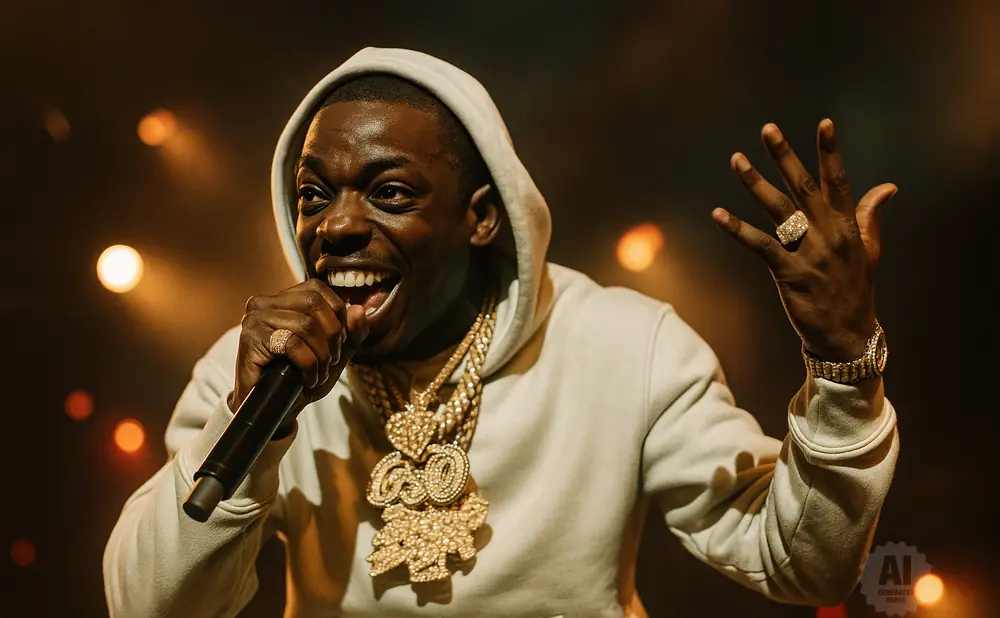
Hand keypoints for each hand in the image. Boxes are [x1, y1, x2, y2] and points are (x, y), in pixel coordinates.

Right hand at [231, 279, 368, 425]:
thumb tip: (360, 310)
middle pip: (314, 305)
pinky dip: (308, 365)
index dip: (337, 314)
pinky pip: (293, 344)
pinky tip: (307, 379)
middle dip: (332, 336)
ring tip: (318, 373)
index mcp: (282, 299)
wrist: (273, 408)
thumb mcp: (334, 353)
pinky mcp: (251, 339)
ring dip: (321, 355)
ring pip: (305, 325)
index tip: (340, 341)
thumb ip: (350, 332)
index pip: (317, 289)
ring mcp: (255, 319)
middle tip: (330, 361)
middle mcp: (264, 302)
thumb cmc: (300, 377)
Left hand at [712, 120, 896, 360]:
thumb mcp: (869, 251)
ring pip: (779, 210)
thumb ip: (871, 215)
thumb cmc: (855, 290)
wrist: (848, 336)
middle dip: (785, 157)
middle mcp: (829, 235)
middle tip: (768, 129)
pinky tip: (718, 214)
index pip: (839, 182)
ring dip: (755, 183)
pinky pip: (760, 246)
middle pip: (804, 187)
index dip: (830, 152)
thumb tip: (888, 186)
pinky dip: (737, 229)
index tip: (824, 124)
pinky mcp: (788, 273)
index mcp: (848, 227)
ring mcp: (809, 253)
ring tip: (737, 160)